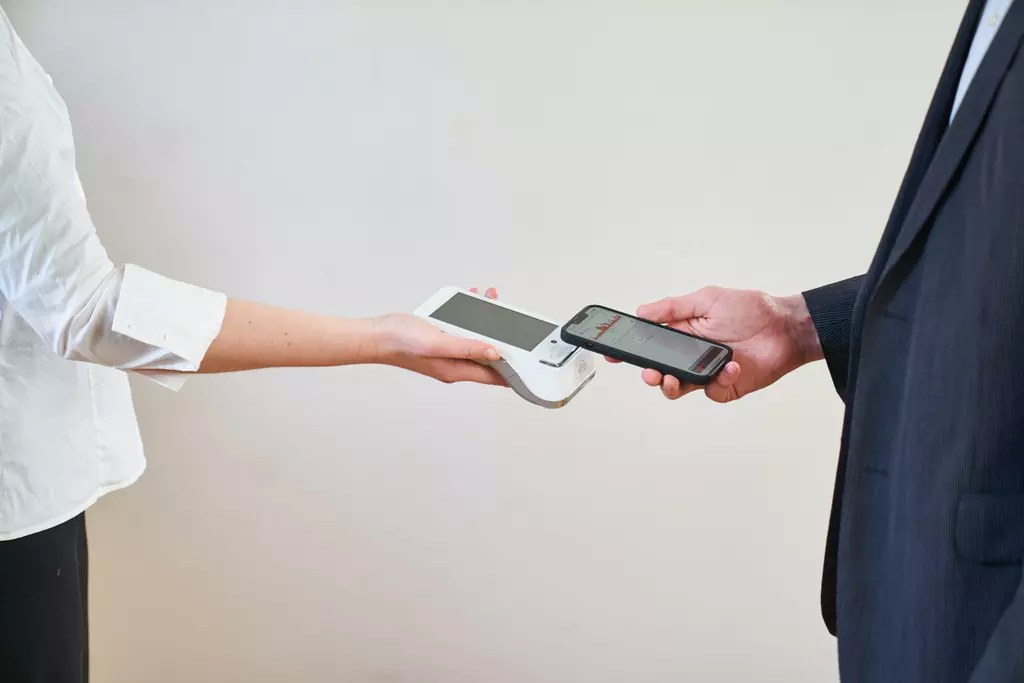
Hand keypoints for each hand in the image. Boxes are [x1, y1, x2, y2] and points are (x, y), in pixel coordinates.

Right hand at [373, 287, 506, 385]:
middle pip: (487, 356)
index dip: (512, 373)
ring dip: (486, 323)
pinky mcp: (440, 340)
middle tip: (512, 321)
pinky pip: (461, 330)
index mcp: (456, 370)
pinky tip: (470, 301)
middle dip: (503, 339)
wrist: (377, 334)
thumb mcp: (437, 343)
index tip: (528, 367)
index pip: (493, 376)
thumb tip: (494, 352)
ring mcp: (447, 352)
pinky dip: (469, 317)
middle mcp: (454, 363)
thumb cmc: (401, 341)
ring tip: (491, 300)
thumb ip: (466, 347)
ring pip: (475, 339)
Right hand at [618, 287, 821, 401]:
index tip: (611, 353)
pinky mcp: (725, 387)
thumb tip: (642, 310)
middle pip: (659, 371)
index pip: (649, 344)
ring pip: (678, 388)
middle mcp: (691, 355)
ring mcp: (706, 373)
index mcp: (682, 333)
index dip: (629, 350)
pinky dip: (718, 381)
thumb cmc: (751, 309)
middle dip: (650, 374)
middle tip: (650, 372)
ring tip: (676, 378)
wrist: (786, 328)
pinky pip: (711, 392)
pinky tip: (730, 365)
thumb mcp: (707, 299)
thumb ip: (674, 307)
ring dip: (673, 385)